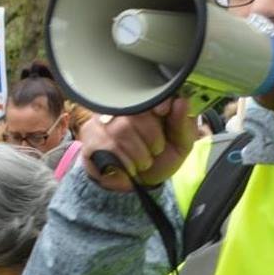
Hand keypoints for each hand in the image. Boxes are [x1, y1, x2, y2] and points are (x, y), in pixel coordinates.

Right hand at [80, 98, 197, 190]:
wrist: (136, 184)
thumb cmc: (159, 158)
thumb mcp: (180, 144)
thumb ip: (183, 124)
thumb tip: (182, 101)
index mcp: (147, 103)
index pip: (150, 90)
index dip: (158, 99)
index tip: (163, 111)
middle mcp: (121, 105)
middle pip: (136, 112)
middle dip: (153, 137)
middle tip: (156, 149)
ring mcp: (101, 119)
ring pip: (122, 130)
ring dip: (140, 154)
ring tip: (143, 160)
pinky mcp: (89, 137)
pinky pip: (108, 147)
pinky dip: (125, 163)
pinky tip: (128, 166)